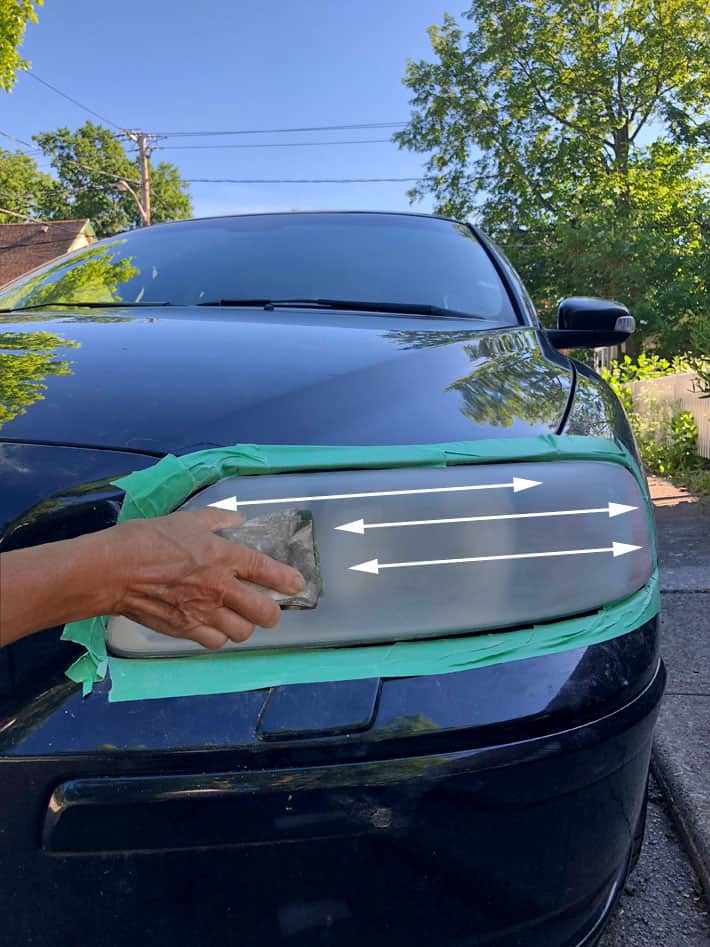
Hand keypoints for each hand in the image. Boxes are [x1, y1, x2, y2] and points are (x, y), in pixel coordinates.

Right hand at [105, 509, 304, 649]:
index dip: (288, 580)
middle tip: (267, 607)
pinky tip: (214, 627)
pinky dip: (219, 637)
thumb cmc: (147, 539)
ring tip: (238, 618)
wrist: (113, 570)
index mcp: (224, 557)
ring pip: (243, 632)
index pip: (268, 572)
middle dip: (272, 612)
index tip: (296, 584)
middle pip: (265, 613)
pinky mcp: (185, 630)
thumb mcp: (187, 519)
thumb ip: (217, 519)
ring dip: (245, 626)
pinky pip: (216, 643)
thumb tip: (237, 518)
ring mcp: (204, 612)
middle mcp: (220, 588)